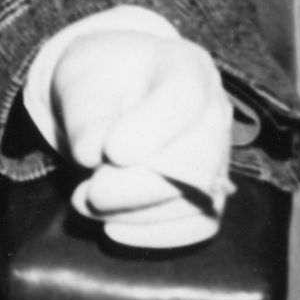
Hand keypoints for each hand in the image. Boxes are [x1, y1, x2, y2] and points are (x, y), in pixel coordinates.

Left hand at [48, 29, 235, 247]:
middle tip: (88, 193)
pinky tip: (113, 228)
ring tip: (85, 203)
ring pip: (197, 199)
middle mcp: (215, 111)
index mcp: (187, 66)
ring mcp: (219, 155)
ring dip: (138, 213)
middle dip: (137, 185)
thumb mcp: (80, 80)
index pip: (184, 96)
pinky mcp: (210, 193)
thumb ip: (85, 116)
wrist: (110, 89)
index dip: (151, 127)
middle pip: (197, 158)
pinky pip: (199, 224)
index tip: (110, 151)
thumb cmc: (98, 77)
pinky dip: (157, 234)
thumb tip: (93, 157)